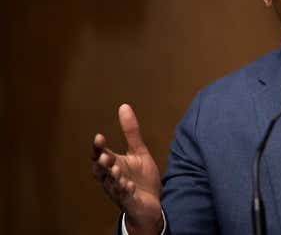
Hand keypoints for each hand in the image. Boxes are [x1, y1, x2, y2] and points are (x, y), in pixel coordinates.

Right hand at [92, 104, 163, 234]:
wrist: (152, 203)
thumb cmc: (141, 177)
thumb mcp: (139, 151)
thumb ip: (131, 132)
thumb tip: (124, 106)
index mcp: (113, 165)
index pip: (100, 155)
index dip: (98, 147)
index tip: (99, 137)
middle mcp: (112, 178)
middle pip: (101, 171)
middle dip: (102, 163)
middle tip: (105, 155)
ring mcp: (118, 191)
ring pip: (111, 184)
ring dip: (113, 177)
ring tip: (117, 170)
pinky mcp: (128, 202)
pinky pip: (124, 197)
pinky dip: (125, 191)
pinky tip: (129, 185)